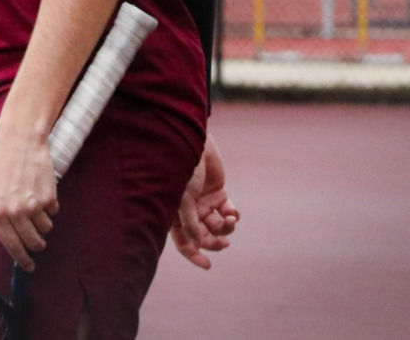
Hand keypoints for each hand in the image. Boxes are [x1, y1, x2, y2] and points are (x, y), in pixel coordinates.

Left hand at [0, 131, 56, 271]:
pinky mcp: (49, 197)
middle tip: (36, 244)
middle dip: (35, 246)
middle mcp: (15, 212)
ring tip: (37, 212)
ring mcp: (34, 205)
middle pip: (31, 242)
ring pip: (44, 229)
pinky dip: (50, 209)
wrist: (21, 142)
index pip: (10, 244)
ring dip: (42, 226)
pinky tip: (43, 196)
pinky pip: (53, 213)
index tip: (27, 265)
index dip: (20, 258)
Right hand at [170, 131, 238, 268]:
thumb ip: (189, 222)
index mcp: (177, 217)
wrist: (193, 144)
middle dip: (215, 242)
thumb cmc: (182, 171)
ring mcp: (205, 203)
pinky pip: (228, 211)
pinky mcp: (218, 193)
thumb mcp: (183, 199)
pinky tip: (233, 212)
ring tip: (230, 221)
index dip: (194, 255)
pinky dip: (233, 215)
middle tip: (225, 244)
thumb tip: (196, 245)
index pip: (184, 243)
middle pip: (204, 237)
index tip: (208, 265)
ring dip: (226, 227)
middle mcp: (190, 213)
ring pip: (218, 225)